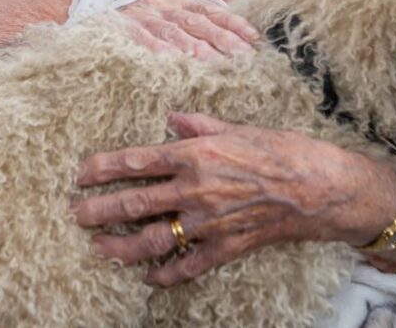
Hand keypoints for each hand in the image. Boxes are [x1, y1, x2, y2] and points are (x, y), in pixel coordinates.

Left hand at [71, 112, 395, 286]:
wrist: (319, 187)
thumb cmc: (282, 149)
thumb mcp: (238, 127)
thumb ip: (199, 125)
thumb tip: (173, 118)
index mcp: (195, 155)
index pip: (137, 161)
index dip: (104, 168)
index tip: (81, 173)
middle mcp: (195, 190)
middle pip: (134, 204)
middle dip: (100, 211)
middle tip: (76, 215)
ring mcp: (208, 223)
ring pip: (153, 240)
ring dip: (121, 247)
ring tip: (99, 249)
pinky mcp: (226, 247)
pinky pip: (189, 266)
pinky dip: (166, 274)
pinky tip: (149, 277)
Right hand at [117, 0, 259, 61]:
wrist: (95, 23)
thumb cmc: (138, 27)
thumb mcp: (166, 20)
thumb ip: (193, 27)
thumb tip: (232, 41)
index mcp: (176, 4)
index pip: (210, 11)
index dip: (233, 23)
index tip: (254, 37)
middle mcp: (162, 7)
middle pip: (198, 22)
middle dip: (224, 39)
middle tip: (244, 57)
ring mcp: (143, 18)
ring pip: (174, 31)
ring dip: (196, 48)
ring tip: (215, 63)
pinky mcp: (123, 29)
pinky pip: (143, 39)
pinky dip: (158, 49)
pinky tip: (172, 60)